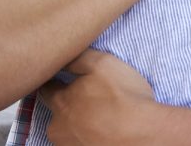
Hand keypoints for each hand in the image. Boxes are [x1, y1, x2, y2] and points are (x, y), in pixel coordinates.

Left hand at [39, 50, 157, 145]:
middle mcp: (58, 128)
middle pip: (56, 112)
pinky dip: (87, 138)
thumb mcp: (102, 64)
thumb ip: (78, 58)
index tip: (61, 77)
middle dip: (66, 105)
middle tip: (87, 99)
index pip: (46, 88)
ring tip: (99, 118)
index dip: (54, 80)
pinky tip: (103, 132)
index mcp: (61, 102)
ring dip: (77, 124)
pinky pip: (80, 143)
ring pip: (68, 132)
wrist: (143, 135)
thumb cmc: (124, 98)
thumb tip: (63, 54)